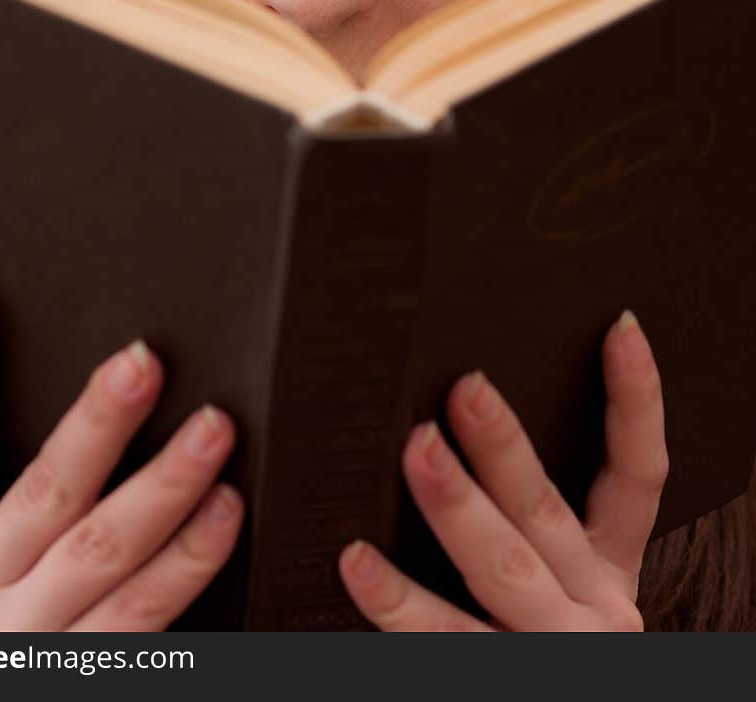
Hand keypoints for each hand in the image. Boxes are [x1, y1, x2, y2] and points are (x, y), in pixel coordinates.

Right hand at [0, 281, 243, 630]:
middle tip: (143, 362)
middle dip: (99, 422)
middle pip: (46, 494)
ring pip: (104, 549)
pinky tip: (224, 516)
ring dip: (166, 483)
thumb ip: (21, 497)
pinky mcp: (82, 676)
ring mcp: (28, 641)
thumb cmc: (3, 626)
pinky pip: (145, 613)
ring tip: (213, 432)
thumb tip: (96, 386)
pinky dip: (189, 560)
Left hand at [338, 309, 666, 630]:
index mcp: (606, 574)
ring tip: (412, 454)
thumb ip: (538, 527)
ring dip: (454, 510)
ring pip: (500, 574)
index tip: (620, 328)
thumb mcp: (571, 592)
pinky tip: (355, 564)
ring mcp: (549, 653)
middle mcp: (590, 609)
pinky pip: (443, 650)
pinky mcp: (497, 690)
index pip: (638, 476)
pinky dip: (397, 608)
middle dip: (504, 450)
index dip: (635, 400)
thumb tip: (469, 411)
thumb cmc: (556, 651)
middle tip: (461, 391)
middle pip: (546, 515)